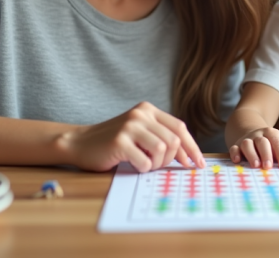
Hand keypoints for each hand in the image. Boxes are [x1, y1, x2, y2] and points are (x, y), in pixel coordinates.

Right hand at [62, 102, 204, 172]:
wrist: (79, 143)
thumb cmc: (113, 143)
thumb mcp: (139, 132)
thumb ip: (161, 137)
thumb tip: (189, 157)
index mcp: (148, 110)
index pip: (179, 127)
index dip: (192, 147)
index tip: (198, 164)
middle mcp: (140, 114)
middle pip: (173, 140)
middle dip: (171, 160)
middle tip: (159, 166)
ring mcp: (130, 126)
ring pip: (162, 150)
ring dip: (157, 164)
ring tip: (145, 164)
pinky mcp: (120, 141)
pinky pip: (145, 161)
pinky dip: (143, 169)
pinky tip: (133, 165)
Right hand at [229, 127, 278, 168]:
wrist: (252, 131)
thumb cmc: (272, 142)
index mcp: (272, 134)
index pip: (278, 142)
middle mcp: (259, 135)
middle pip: (262, 142)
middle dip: (265, 154)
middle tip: (269, 166)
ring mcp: (247, 140)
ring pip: (247, 144)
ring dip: (251, 154)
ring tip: (255, 166)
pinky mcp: (236, 145)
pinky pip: (234, 148)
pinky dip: (234, 153)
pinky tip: (237, 161)